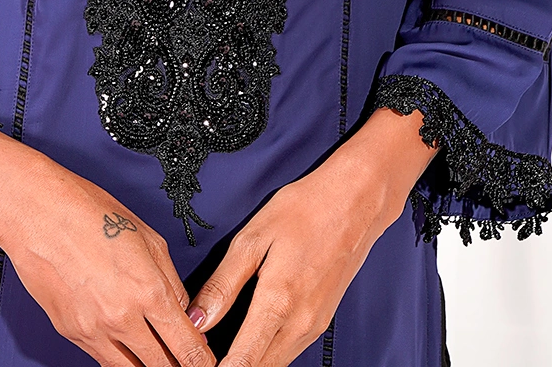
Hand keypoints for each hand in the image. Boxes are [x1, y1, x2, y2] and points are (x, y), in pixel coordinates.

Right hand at [0, 120, 214, 366]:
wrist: (36, 212)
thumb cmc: (90, 211)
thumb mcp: (148, 237)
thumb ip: (171, 281)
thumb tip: (182, 311)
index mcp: (148, 291)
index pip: (187, 347)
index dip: (203, 363)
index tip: (209, 366)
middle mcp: (122, 318)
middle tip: (186, 363)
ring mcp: (93, 331)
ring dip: (148, 366)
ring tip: (159, 357)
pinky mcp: (70, 333)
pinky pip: (102, 359)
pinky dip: (119, 357)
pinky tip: (128, 346)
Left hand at [184, 108, 438, 366]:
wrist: (356, 201)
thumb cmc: (305, 210)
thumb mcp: (253, 237)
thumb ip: (223, 284)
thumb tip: (197, 319)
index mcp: (278, 303)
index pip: (242, 362)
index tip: (195, 362)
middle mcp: (300, 324)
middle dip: (230, 366)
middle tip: (201, 354)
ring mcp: (314, 326)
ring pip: (275, 363)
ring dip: (248, 362)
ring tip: (220, 349)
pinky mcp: (322, 320)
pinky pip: (289, 350)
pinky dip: (267, 352)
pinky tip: (250, 337)